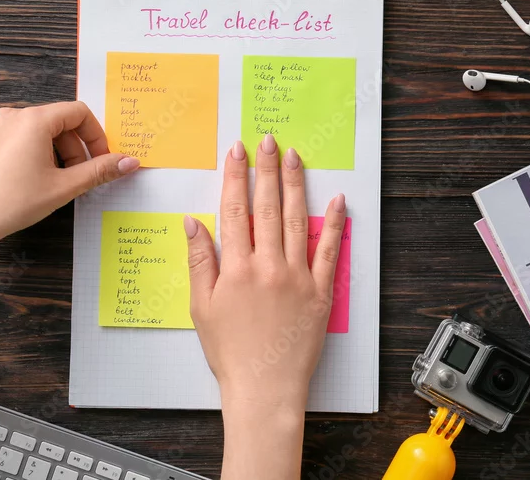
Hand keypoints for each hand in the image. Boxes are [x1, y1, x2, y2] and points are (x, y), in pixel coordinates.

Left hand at [0, 102, 138, 256]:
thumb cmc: (9, 204)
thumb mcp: (63, 188)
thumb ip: (99, 171)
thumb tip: (129, 162)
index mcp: (33, 120)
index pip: (79, 112)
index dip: (96, 136)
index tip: (101, 160)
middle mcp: (12, 116)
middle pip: (58, 122)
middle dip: (76, 148)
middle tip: (80, 177)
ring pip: (37, 132)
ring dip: (55, 153)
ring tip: (55, 183)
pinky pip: (17, 140)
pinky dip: (33, 155)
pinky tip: (29, 184)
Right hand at [184, 134, 346, 410]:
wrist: (264, 388)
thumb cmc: (229, 351)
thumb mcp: (200, 306)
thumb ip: (199, 260)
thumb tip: (193, 221)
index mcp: (237, 268)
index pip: (235, 209)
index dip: (235, 176)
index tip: (237, 150)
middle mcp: (269, 266)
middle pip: (267, 207)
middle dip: (266, 169)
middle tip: (268, 140)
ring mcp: (298, 277)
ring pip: (298, 220)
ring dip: (296, 185)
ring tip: (294, 157)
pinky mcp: (320, 292)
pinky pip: (329, 251)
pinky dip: (334, 224)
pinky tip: (336, 200)